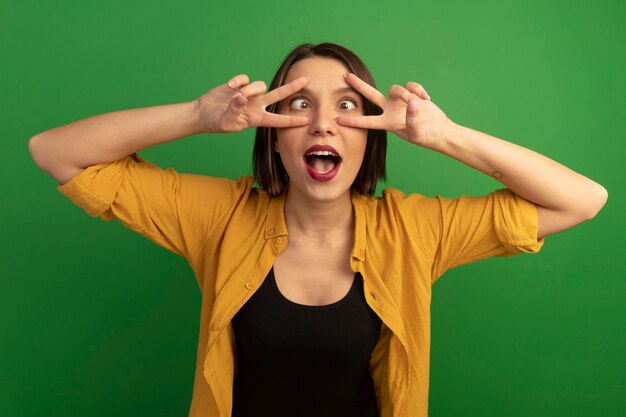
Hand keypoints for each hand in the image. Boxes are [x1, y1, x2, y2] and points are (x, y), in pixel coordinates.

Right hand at [194, 75, 309, 132]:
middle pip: (278, 95)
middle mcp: (256, 106)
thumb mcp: (226, 122)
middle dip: (292, 88)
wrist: (203, 113)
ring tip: (235, 95)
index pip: (278, 120)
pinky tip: (229, 86)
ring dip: (250, 88)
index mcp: (257, 119)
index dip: (291, 120)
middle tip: (306, 80)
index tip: (306, 121)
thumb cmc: (215, 122)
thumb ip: (234, 111)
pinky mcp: (239, 85)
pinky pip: (245, 78)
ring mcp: (249, 94)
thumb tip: (241, 98)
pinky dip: (238, 81)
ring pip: (260, 85)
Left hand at [337, 73, 451, 148]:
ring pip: (394, 88)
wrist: (439, 131)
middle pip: (371, 95)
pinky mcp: (411, 94)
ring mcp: (400, 101)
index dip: (353, 120)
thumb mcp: (417, 133)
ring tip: (417, 102)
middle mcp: (390, 110)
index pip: (367, 121)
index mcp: (387, 123)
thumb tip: (410, 102)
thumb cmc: (426, 136)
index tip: (338, 119)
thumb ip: (412, 119)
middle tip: (346, 76)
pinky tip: (426, 98)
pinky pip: (410, 85)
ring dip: (404, 92)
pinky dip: (418, 90)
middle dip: (359, 85)